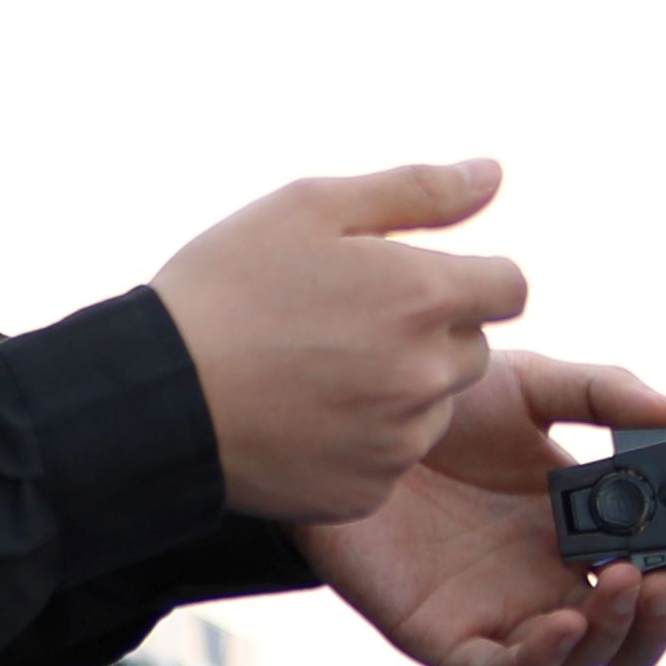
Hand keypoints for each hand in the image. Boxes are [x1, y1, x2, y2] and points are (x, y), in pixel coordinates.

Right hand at [154, 159, 524, 522]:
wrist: (154, 396)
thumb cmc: (225, 288)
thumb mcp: (312, 207)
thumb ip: (417, 191)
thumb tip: (493, 173)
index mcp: (422, 297)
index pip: (511, 287)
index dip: (470, 277)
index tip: (414, 280)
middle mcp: (425, 376)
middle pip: (473, 348)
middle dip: (431, 331)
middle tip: (349, 324)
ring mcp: (398, 442)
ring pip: (433, 408)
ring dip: (400, 389)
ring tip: (318, 371)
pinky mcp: (365, 492)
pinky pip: (390, 460)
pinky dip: (363, 442)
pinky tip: (305, 418)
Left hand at [293, 352, 665, 665]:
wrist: (340, 419)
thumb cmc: (435, 406)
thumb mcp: (531, 385)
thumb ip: (606, 394)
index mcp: (582, 532)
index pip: (658, 575)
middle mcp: (548, 580)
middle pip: (629, 635)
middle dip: (663, 618)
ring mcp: (499, 612)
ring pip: (582, 661)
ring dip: (616, 632)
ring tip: (622, 579)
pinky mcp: (444, 636)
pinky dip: (541, 658)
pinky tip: (561, 618)